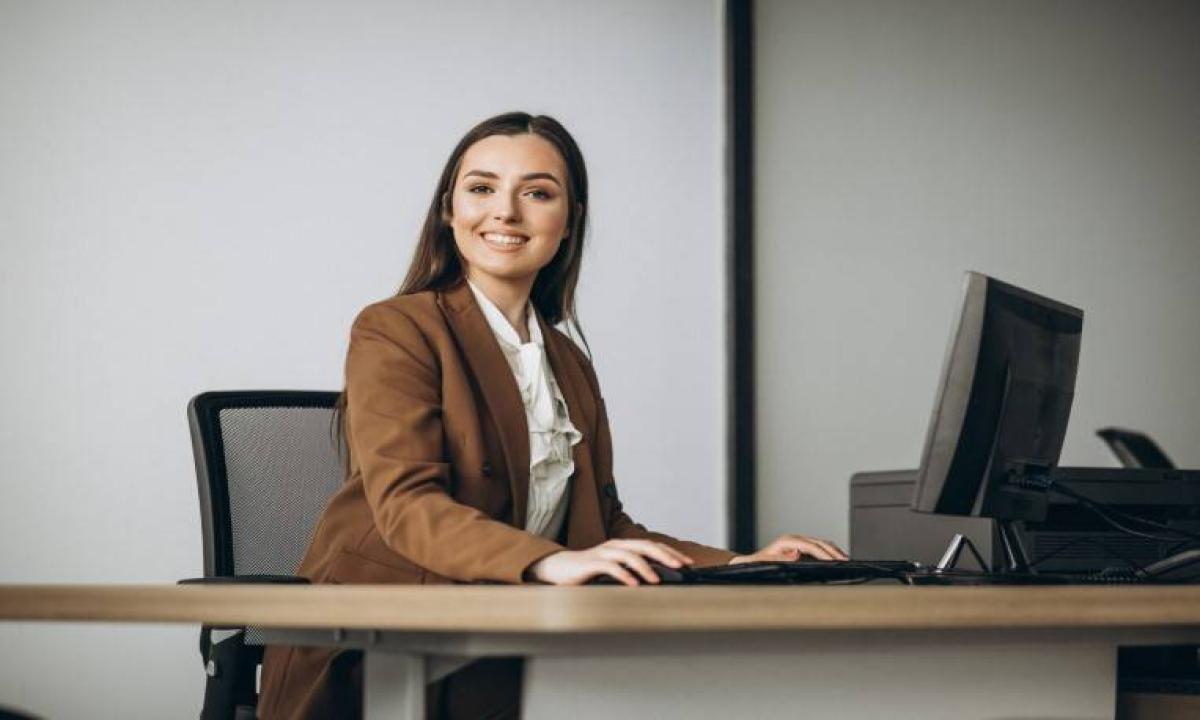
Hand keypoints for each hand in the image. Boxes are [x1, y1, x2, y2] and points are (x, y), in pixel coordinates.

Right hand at [526, 539, 694, 585]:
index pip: (653, 546)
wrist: (559, 569)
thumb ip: (631, 572)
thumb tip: (658, 580)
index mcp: (623, 546)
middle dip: (665, 555)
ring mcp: (603, 553)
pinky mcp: (591, 563)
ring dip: (645, 567)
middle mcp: (616, 546)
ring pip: (629, 555)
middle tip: (681, 566)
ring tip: (657, 580)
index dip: (671, 552)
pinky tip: (634, 585)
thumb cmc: (588, 572)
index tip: (688, 563)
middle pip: (645, 546)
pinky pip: (611, 567)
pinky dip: (624, 575)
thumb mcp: (614, 571)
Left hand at [728, 534, 847, 563]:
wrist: (750, 561)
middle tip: (847, 562)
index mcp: (787, 541)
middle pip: (819, 542)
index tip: (835, 561)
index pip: (812, 546)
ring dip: (834, 550)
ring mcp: (797, 541)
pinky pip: (818, 546)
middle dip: (834, 552)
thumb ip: (778, 559)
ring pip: (821, 543)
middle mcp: (794, 539)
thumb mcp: (764, 562)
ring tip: (846, 560)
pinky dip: (829, 551)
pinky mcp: (799, 546)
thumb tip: (795, 556)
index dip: (824, 554)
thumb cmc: (756, 563)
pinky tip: (836, 558)